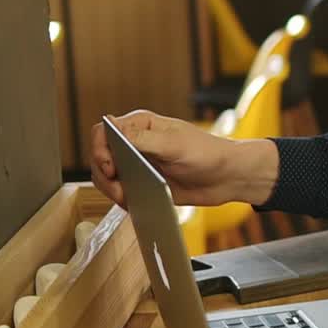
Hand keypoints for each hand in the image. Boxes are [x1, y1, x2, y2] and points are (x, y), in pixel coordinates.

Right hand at [89, 110, 277, 207]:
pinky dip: (122, 198)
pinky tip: (133, 202)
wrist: (228, 177)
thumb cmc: (208, 153)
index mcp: (140, 125)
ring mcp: (138, 164)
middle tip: (119, 188)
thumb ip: (141, 139)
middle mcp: (135, 143)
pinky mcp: (144, 183)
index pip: (103, 131)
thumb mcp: (174, 144)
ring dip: (111, 189)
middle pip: (100, 157)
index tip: (110, 166)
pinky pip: (122, 191)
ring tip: (126, 197)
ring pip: (107, 176)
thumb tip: (112, 130)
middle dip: (104, 174)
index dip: (99, 149)